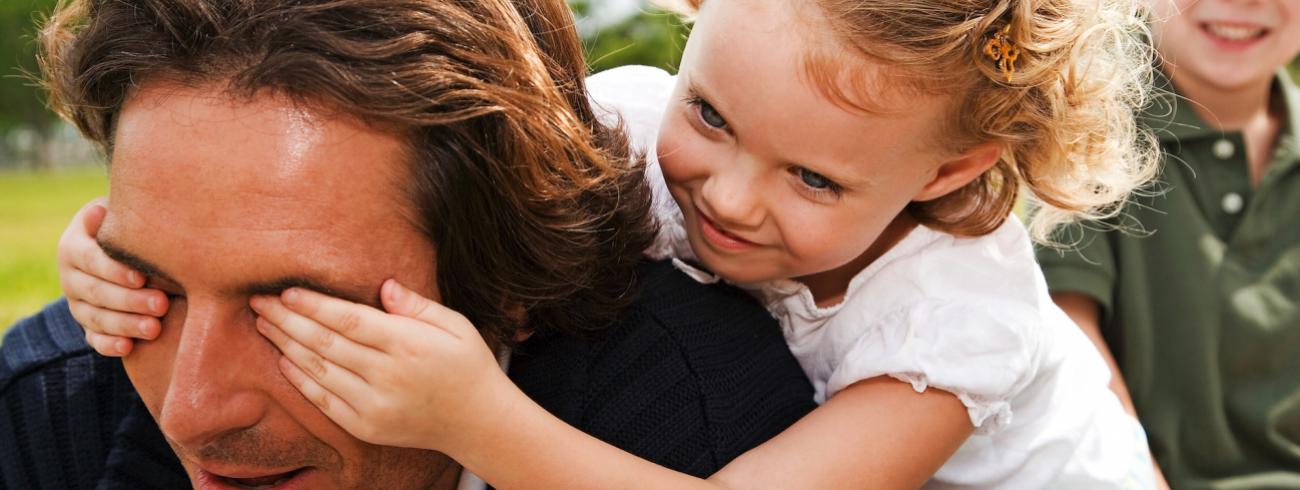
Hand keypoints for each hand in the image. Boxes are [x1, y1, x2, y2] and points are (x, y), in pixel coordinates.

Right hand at [58, 199, 167, 355]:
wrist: (124, 249)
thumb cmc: (130, 226)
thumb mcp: (122, 215)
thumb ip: (118, 216)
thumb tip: (103, 211)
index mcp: (73, 246)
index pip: (90, 260)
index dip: (115, 270)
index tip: (142, 278)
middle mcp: (70, 276)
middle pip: (96, 292)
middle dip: (129, 301)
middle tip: (161, 304)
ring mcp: (77, 303)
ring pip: (96, 318)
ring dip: (125, 325)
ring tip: (155, 328)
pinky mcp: (88, 325)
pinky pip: (93, 339)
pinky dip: (108, 345)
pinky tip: (128, 348)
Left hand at [250, 280, 511, 450]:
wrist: (478, 422)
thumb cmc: (468, 366)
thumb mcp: (456, 325)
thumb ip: (417, 305)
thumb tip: (384, 285)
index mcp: (409, 345)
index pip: (349, 320)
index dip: (314, 305)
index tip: (287, 291)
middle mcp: (387, 376)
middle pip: (324, 343)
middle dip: (287, 320)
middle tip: (258, 302)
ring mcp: (374, 405)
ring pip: (318, 371)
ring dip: (285, 346)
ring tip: (263, 325)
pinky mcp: (366, 427)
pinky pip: (323, 401)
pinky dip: (299, 379)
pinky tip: (283, 359)